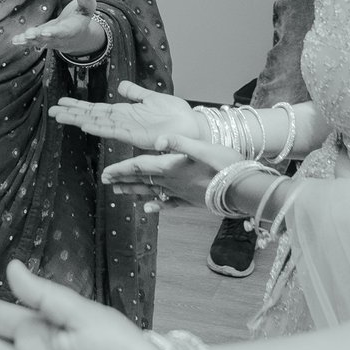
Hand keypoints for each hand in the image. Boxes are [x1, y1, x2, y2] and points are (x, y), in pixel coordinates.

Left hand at [15, 0, 108, 57]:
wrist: (77, 36)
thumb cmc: (80, 17)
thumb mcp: (87, 6)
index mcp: (73, 28)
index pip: (65, 31)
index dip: (56, 32)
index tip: (46, 31)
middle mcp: (61, 37)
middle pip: (50, 39)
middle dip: (39, 37)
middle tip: (29, 35)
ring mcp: (50, 40)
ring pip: (40, 42)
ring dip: (30, 40)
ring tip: (21, 38)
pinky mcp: (41, 39)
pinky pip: (33, 42)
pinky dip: (24, 42)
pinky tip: (15, 40)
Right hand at [51, 80, 203, 151]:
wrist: (193, 127)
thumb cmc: (177, 115)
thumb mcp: (153, 98)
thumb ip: (136, 93)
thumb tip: (120, 86)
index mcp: (126, 112)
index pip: (97, 109)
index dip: (79, 106)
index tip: (62, 102)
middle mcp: (123, 121)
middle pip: (92, 116)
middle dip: (72, 114)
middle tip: (51, 111)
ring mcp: (128, 129)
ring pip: (98, 124)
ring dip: (79, 121)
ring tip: (60, 117)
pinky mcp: (137, 135)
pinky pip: (114, 131)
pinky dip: (99, 128)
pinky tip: (85, 125)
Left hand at [97, 137, 242, 210]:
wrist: (244, 189)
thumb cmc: (226, 165)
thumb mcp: (202, 147)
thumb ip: (178, 143)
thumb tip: (157, 140)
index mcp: (172, 167)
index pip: (140, 167)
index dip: (121, 169)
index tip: (106, 172)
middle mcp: (173, 183)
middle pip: (142, 181)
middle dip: (122, 180)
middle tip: (106, 182)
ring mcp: (181, 194)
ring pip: (152, 193)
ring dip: (134, 192)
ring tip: (119, 193)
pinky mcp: (191, 202)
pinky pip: (170, 204)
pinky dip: (158, 205)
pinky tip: (150, 209)